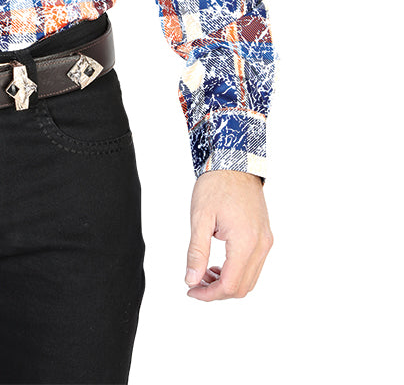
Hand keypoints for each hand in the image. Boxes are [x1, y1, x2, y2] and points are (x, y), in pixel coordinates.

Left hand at [184, 169, 272, 300]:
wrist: (235, 163)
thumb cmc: (216, 186)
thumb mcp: (200, 218)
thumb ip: (196, 252)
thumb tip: (191, 280)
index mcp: (245, 242)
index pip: (230, 285)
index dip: (209, 294)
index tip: (191, 290)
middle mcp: (261, 245)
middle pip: (243, 287)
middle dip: (217, 292)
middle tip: (195, 284)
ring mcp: (266, 242)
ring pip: (250, 279)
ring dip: (228, 283)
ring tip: (204, 273)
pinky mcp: (265, 237)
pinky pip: (254, 266)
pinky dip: (237, 272)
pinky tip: (219, 265)